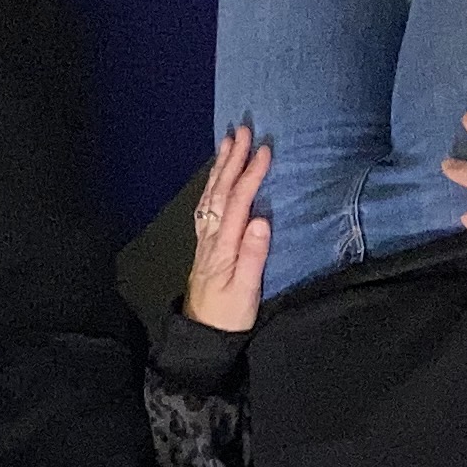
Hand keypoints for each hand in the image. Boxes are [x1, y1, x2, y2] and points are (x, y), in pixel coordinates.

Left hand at [185, 124, 273, 332]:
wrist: (202, 336)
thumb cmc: (229, 316)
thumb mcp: (246, 291)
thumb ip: (254, 256)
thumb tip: (262, 220)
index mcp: (224, 246)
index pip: (238, 202)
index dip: (250, 175)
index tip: (264, 150)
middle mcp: (212, 238)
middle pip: (221, 192)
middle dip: (232, 160)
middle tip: (242, 131)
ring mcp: (206, 240)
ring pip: (212, 196)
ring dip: (220, 168)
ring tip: (228, 143)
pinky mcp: (206, 246)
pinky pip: (207, 207)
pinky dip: (213, 186)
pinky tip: (216, 178)